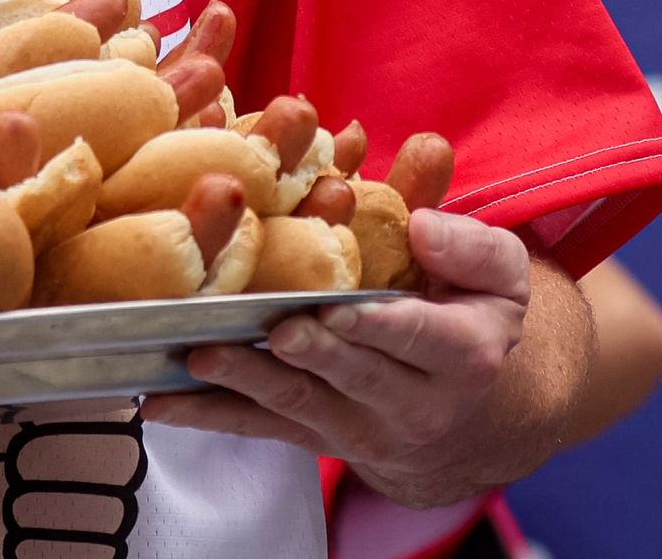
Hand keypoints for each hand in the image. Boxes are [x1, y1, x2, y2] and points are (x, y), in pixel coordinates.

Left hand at [140, 210, 570, 509]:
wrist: (477, 414)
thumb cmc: (475, 316)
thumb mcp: (500, 274)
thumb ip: (470, 244)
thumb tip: (423, 224)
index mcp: (462, 354)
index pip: (416, 337)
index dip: (374, 326)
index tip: (336, 309)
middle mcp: (411, 403)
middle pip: (353, 376)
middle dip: (310, 355)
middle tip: (272, 331)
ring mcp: (359, 427)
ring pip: (299, 406)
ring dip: (247, 383)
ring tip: (200, 358)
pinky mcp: (317, 437)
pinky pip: (261, 428)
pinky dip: (210, 416)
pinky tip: (161, 403)